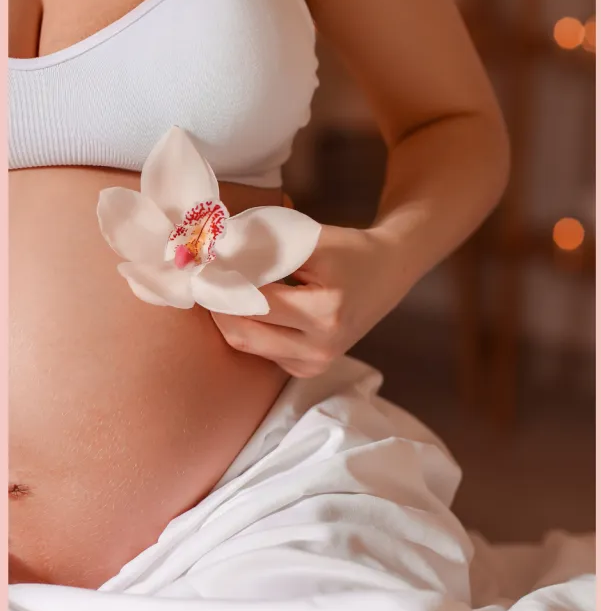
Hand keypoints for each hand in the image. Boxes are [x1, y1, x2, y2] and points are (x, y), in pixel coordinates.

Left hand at [211, 223, 409, 377]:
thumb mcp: (311, 239)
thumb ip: (262, 248)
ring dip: (230, 315)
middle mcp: (321, 347)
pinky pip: (260, 351)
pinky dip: (250, 327)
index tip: (203, 260)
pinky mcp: (307, 370)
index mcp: (326, 312)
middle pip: (242, 331)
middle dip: (217, 302)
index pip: (253, 301)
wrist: (387, 274)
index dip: (222, 280)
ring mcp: (315, 364)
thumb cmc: (350, 251)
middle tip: (206, 275)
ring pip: (246, 343)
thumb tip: (212, 256)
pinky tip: (257, 305)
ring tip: (231, 285)